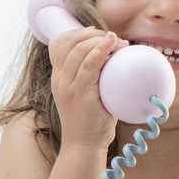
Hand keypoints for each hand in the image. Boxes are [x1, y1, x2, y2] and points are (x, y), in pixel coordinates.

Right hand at [48, 27, 121, 150]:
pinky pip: (88, 64)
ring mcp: (67, 86)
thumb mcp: (88, 96)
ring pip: (78, 50)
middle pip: (69, 42)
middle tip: (114, 39)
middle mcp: (59, 79)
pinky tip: (113, 44)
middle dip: (92, 34)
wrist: (83, 146)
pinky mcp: (79, 93)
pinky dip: (101, 50)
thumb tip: (118, 61)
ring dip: (101, 40)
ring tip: (120, 43)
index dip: (77, 32)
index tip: (97, 33)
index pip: (58, 44)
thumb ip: (95, 78)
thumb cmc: (91, 122)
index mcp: (58, 78)